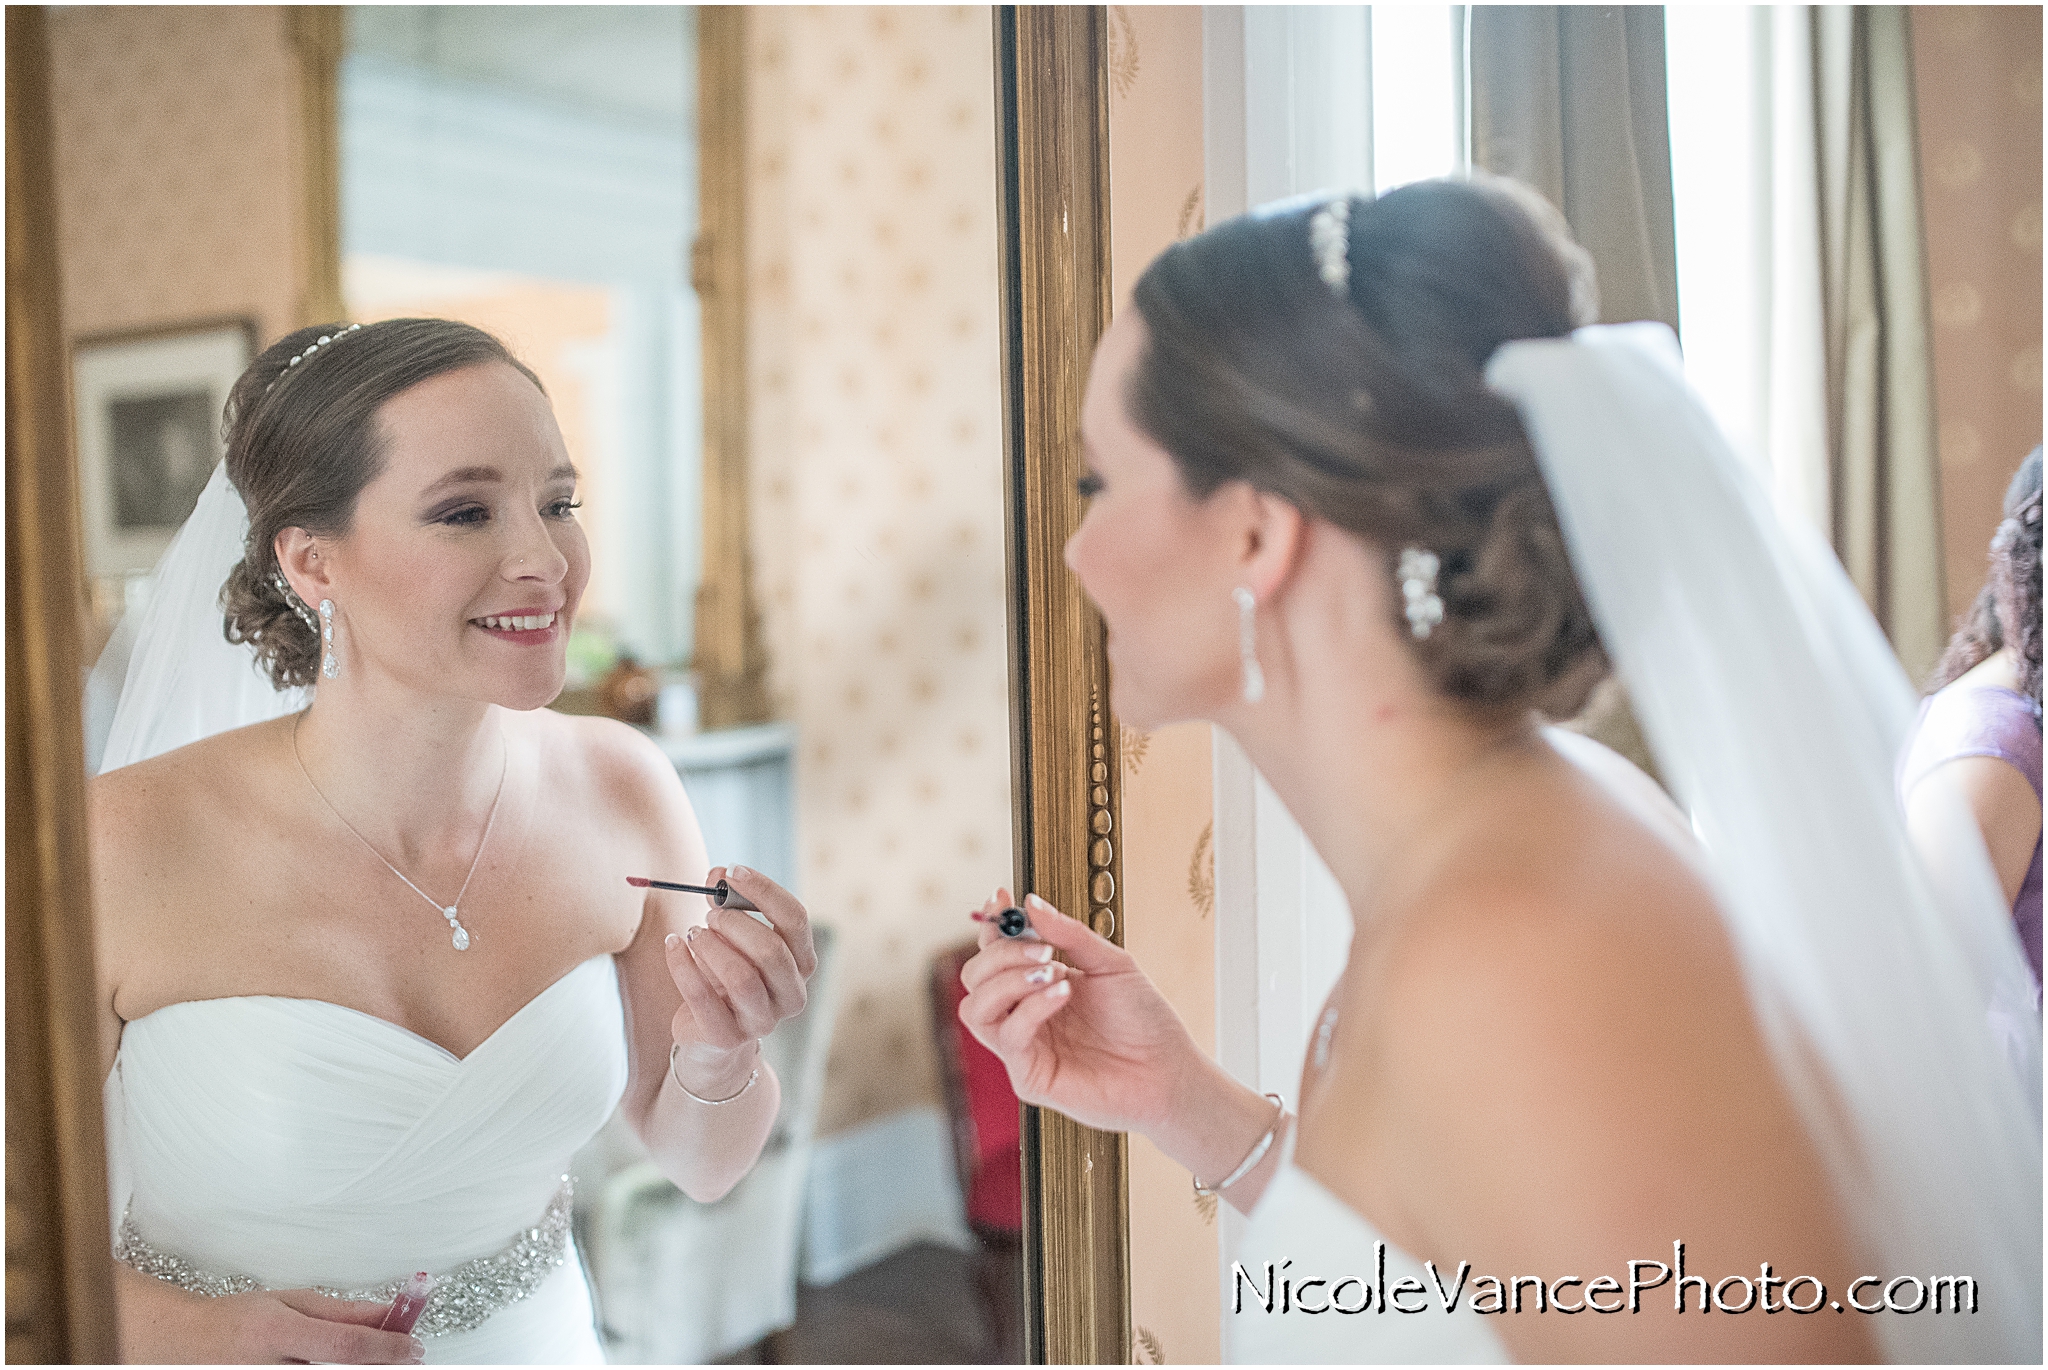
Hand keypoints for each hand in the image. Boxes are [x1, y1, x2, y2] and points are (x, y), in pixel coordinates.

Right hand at [132, 1278, 424, 1363]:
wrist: (183, 1346)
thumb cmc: (237, 1321)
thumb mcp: (293, 1302)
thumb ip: (344, 1312)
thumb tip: (390, 1315)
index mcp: (276, 1333)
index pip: (346, 1347)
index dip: (388, 1349)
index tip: (414, 1348)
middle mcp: (268, 1369)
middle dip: (379, 1366)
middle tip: (401, 1357)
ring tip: (363, 1360)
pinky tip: (332, 1367)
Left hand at [663, 865, 815, 1095]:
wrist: (707, 1029)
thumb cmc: (725, 971)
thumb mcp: (732, 936)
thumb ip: (728, 903)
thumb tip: (717, 875)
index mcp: (802, 963)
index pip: (796, 919)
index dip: (764, 891)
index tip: (731, 871)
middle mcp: (791, 994)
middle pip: (772, 951)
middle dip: (736, 923)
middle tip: (710, 913)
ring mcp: (762, 1021)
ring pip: (741, 977)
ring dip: (711, 946)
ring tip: (693, 932)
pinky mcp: (727, 1037)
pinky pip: (702, 997)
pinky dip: (682, 964)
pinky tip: (672, 944)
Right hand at [957, 889, 1201, 1134]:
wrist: (1169, 1070)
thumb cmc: (1144, 1021)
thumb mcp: (1110, 963)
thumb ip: (1069, 934)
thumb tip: (1030, 903)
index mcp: (1038, 985)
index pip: (994, 952)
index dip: (991, 923)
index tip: (1001, 898)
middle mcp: (1023, 1014)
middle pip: (974, 977)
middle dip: (1001, 953)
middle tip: (1043, 949)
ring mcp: (1024, 1047)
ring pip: (975, 1009)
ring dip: (1007, 981)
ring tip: (1051, 972)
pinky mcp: (1029, 1076)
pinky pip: (1008, 1037)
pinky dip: (1031, 1008)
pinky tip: (1062, 994)